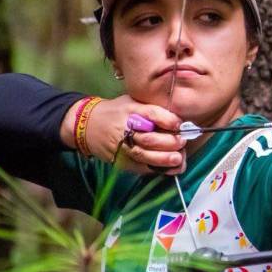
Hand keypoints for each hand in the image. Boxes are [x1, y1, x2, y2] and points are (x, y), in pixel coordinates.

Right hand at [66, 95, 187, 175]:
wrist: (88, 126)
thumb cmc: (117, 112)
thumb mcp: (132, 102)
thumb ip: (152, 109)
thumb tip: (179, 119)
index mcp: (130, 110)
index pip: (152, 114)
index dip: (168, 120)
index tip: (180, 124)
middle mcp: (125, 129)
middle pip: (149, 138)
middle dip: (169, 142)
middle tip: (182, 142)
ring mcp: (122, 147)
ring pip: (145, 156)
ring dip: (164, 159)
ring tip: (178, 158)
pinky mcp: (122, 161)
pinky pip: (142, 167)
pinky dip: (159, 169)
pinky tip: (172, 168)